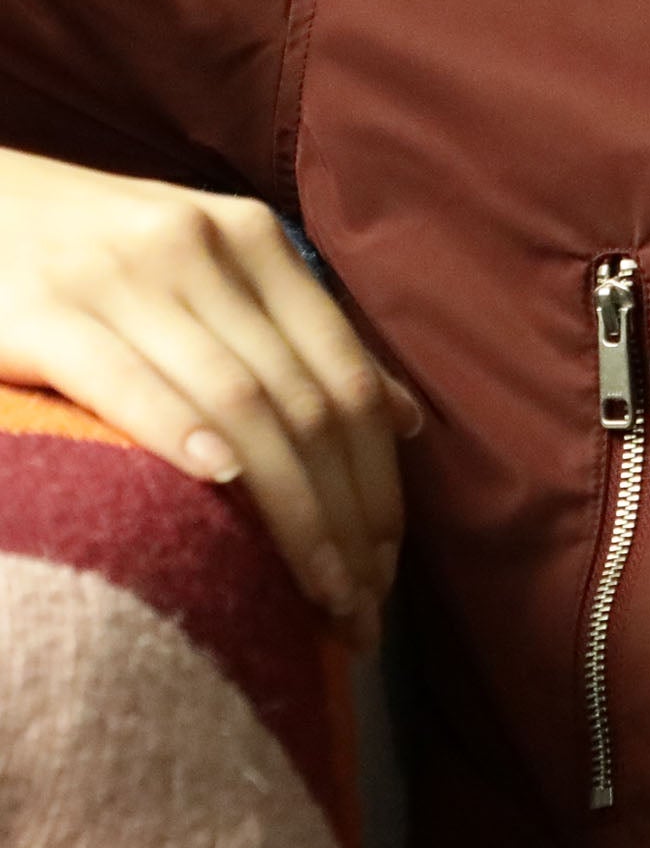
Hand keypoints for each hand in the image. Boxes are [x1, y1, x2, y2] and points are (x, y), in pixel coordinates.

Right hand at [0, 147, 420, 649]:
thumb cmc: (88, 254)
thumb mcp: (203, 270)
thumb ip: (295, 335)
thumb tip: (408, 420)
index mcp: (253, 241)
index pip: (344, 372)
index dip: (378, 474)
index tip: (389, 562)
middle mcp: (203, 247)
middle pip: (305, 399)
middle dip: (347, 514)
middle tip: (363, 606)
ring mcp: (123, 275)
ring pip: (241, 402)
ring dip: (293, 511)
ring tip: (320, 593)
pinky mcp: (43, 310)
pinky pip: (127, 380)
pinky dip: (181, 433)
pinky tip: (221, 486)